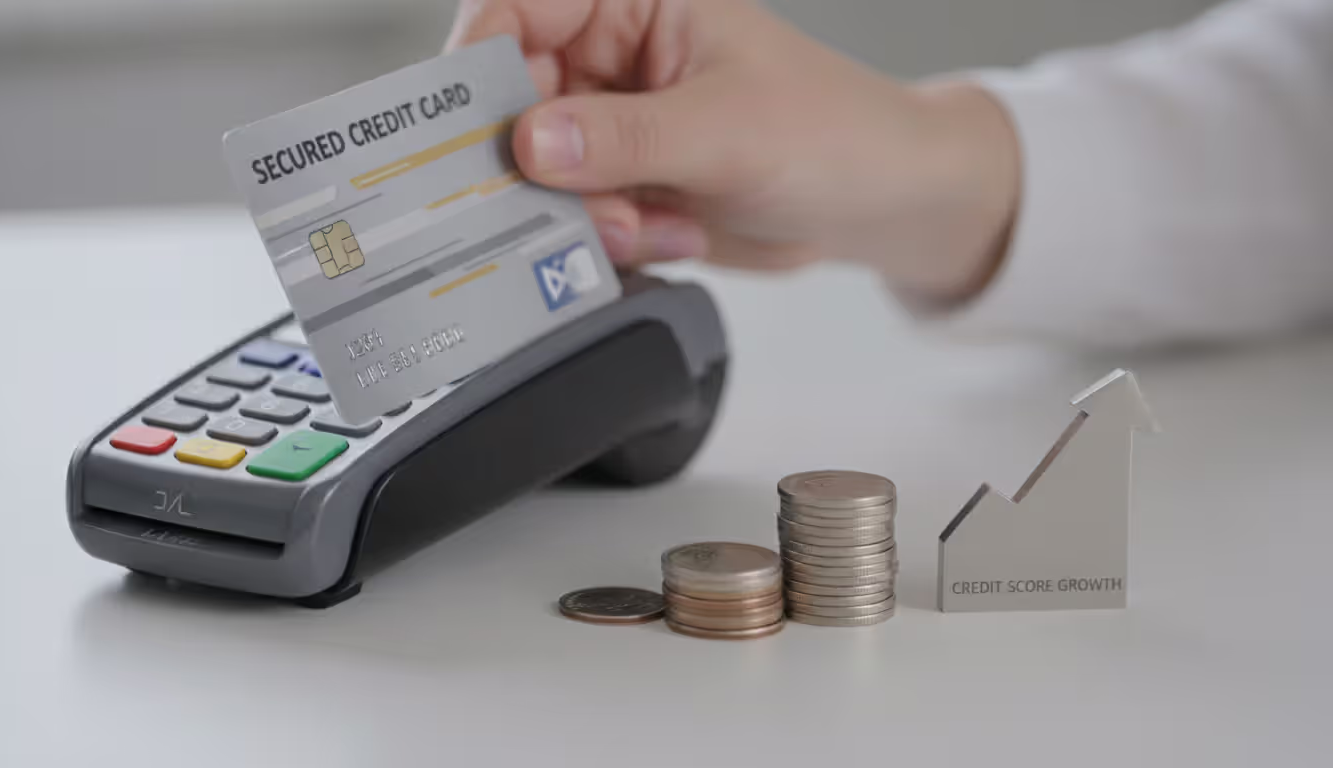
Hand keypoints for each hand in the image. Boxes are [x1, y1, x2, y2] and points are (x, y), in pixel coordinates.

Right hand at [445, 0, 1019, 303]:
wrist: (878, 205)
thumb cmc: (835, 132)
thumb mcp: (728, 128)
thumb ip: (625, 136)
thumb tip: (531, 142)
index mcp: (635, 4)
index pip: (520, 9)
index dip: (482, 62)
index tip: (475, 127)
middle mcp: (614, 59)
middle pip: (515, 102)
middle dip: (540, 167)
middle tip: (575, 206)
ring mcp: (616, 127)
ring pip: (539, 173)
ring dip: (581, 214)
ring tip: (648, 225)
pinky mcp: (625, 187)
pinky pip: (574, 218)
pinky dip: (608, 240)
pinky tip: (671, 234)